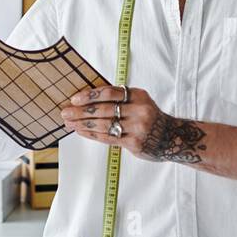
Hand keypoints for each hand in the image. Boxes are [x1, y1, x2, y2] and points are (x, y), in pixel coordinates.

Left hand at [60, 85, 204, 162]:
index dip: (90, 95)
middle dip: (81, 111)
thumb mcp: (139, 101)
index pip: (110, 92)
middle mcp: (139, 110)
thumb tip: (87, 97)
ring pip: (104, 125)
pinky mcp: (134, 143)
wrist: (170, 138)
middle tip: (65, 112)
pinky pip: (108, 138)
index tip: (75, 99)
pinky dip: (92, 134)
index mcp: (139, 95)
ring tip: (69, 122)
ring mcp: (137, 128)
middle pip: (104, 110)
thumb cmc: (148, 117)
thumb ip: (119, 99)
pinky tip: (81, 131)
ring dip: (83, 124)